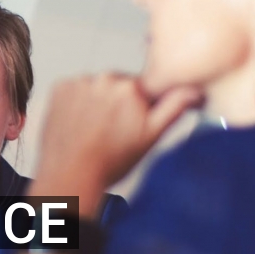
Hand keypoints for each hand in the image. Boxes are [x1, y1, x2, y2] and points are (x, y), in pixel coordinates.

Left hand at [36, 73, 200, 194]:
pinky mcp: (60, 87)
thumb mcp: (151, 137)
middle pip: (118, 86)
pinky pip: (74, 89)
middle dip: (118, 103)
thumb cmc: (109, 162)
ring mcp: (79, 82)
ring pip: (96, 87)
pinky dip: (76, 102)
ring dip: (96, 102)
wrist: (70, 175)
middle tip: (112, 131)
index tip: (133, 122)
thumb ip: (174, 107)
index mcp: (131, 87)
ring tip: (93, 130)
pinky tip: (78, 123)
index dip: (141, 106)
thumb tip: (194, 89)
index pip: (144, 88)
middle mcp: (105, 78)